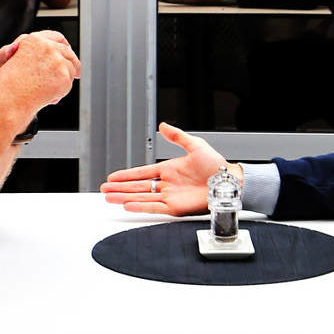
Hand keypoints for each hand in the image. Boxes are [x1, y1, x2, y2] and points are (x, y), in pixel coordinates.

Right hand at [0, 30, 80, 108]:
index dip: (65, 45)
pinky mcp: (64, 76)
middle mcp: (48, 47)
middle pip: (69, 53)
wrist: (7, 102)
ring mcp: (57, 61)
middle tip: (76, 73)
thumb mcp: (4, 58)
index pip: (57, 37)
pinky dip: (61, 92)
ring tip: (46, 90)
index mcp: (34, 39)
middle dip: (72, 63)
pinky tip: (48, 98)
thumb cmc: (4, 84)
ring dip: (64, 80)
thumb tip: (32, 45)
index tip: (68, 51)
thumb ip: (19, 47)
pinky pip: (69, 83)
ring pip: (71, 69)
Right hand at [101, 123, 229, 215]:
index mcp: (169, 169)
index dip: (127, 175)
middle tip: (105, 189)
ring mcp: (170, 196)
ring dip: (125, 197)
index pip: (142, 172)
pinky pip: (154, 207)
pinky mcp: (175, 207)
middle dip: (120, 188)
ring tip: (109, 198)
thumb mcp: (195, 145)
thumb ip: (177, 136)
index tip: (113, 176)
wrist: (229, 181)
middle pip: (138, 186)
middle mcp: (167, 184)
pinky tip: (128, 205)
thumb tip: (163, 126)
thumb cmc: (216, 165)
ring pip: (142, 197)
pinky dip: (141, 206)